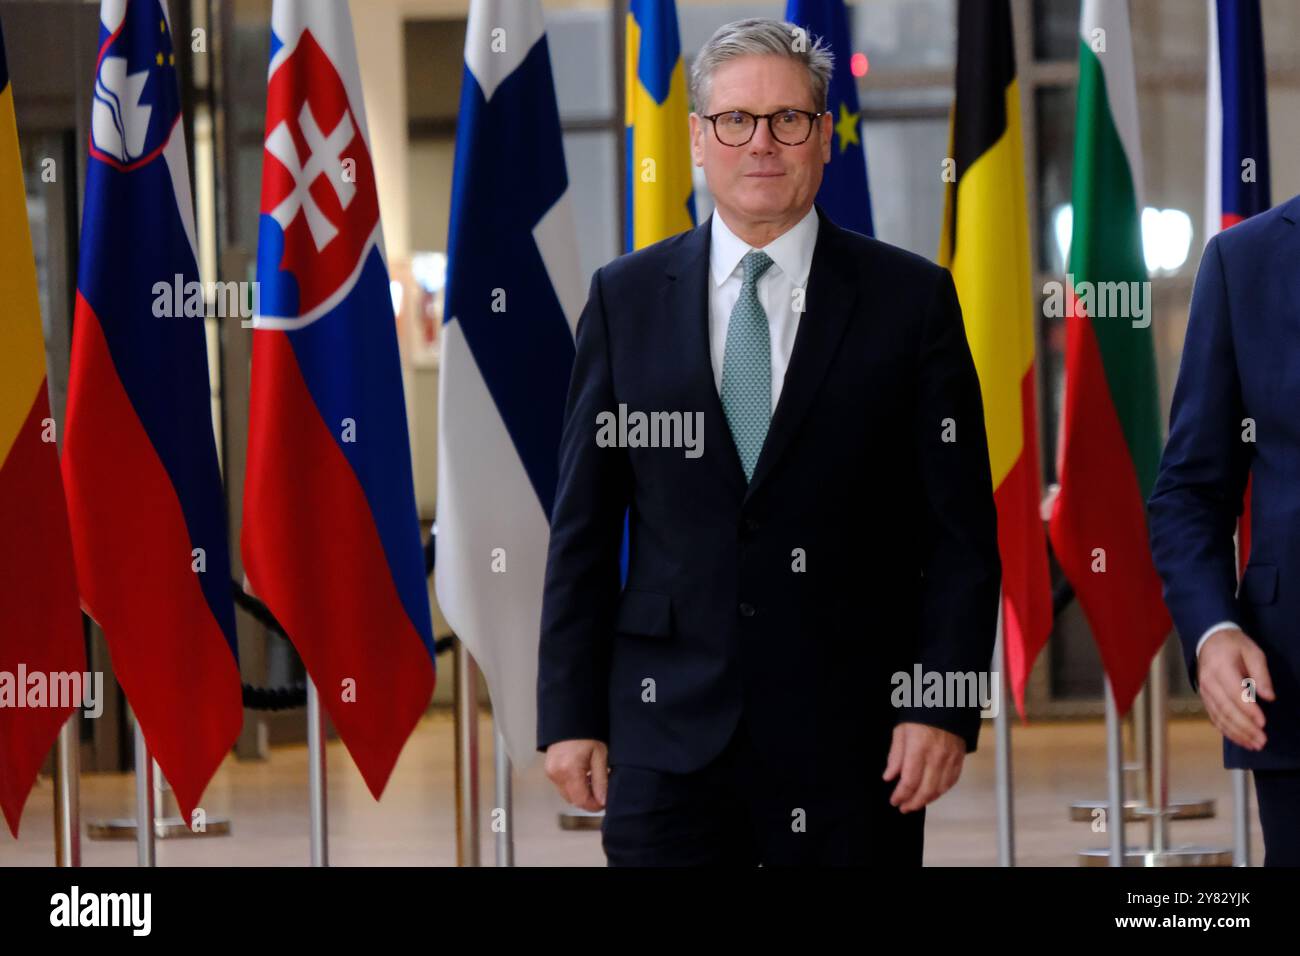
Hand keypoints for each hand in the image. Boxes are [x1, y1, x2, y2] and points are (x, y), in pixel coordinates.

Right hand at [543, 739, 608, 811]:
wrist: (569, 720)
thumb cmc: (586, 733)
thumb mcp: (600, 755)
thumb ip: (601, 780)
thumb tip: (602, 800)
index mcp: (569, 770)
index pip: (581, 800)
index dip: (594, 806)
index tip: (604, 802)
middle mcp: (556, 774)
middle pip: (573, 800)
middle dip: (588, 800)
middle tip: (601, 790)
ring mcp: (550, 773)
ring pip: (567, 795)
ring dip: (581, 793)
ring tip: (593, 780)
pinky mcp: (549, 771)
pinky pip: (562, 786)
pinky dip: (573, 786)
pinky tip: (583, 776)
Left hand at [883, 722, 964, 812]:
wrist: (947, 702)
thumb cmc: (919, 715)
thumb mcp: (901, 731)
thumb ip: (895, 756)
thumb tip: (888, 777)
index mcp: (918, 749)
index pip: (909, 781)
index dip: (900, 795)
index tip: (893, 800)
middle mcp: (936, 758)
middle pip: (925, 791)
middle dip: (913, 803)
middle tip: (903, 808)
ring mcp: (950, 760)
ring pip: (939, 789)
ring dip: (926, 801)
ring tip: (915, 803)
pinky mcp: (959, 759)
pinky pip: (951, 782)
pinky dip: (941, 791)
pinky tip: (932, 794)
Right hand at [1198, 628, 1274, 750]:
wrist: (1209, 640)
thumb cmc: (1234, 646)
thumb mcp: (1253, 652)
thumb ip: (1261, 674)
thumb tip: (1269, 697)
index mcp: (1220, 668)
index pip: (1234, 693)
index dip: (1248, 710)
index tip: (1263, 723)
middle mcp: (1209, 682)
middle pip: (1226, 709)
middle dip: (1244, 727)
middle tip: (1261, 740)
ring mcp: (1204, 692)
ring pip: (1219, 717)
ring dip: (1236, 733)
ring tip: (1254, 744)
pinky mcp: (1204, 699)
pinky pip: (1214, 718)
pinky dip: (1226, 731)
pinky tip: (1239, 739)